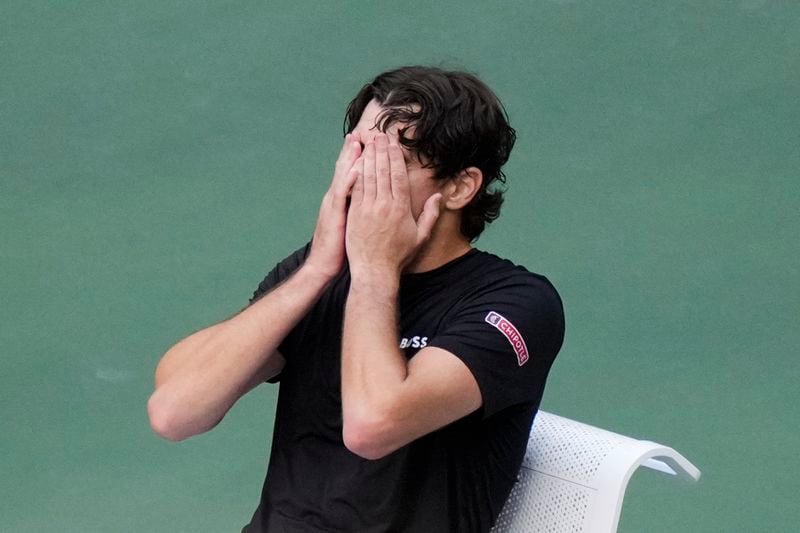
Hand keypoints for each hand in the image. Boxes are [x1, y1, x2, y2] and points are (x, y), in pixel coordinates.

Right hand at [305, 133, 361, 278]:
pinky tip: (356, 169)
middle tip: (360, 132)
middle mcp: (334, 198)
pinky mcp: (334, 215)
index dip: (356, 157)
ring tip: (357, 141)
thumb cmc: (340, 248)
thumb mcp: (349, 223)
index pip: (349, 173)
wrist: (323, 265)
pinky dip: (348, 181)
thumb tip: (368, 199)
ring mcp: (333, 205)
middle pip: (343, 169)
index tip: (367, 141)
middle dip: (352, 150)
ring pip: (342, 177)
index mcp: (340, 200)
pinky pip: (342, 195)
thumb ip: (356, 208)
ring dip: (349, 158)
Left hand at [345, 133, 441, 278]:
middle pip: (383, 171)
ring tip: (368, 142)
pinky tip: (356, 162)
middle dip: (381, 151)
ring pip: (368, 176)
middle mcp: (384, 205)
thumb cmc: (399, 256)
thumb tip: (438, 196)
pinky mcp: (354, 213)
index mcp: (401, 208)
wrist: (375, 271)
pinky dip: (356, 173)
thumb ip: (430, 215)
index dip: (396, 156)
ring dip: (369, 157)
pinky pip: (356, 188)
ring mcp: (367, 208)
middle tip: (380, 135)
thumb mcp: (421, 236)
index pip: (399, 175)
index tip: (394, 143)